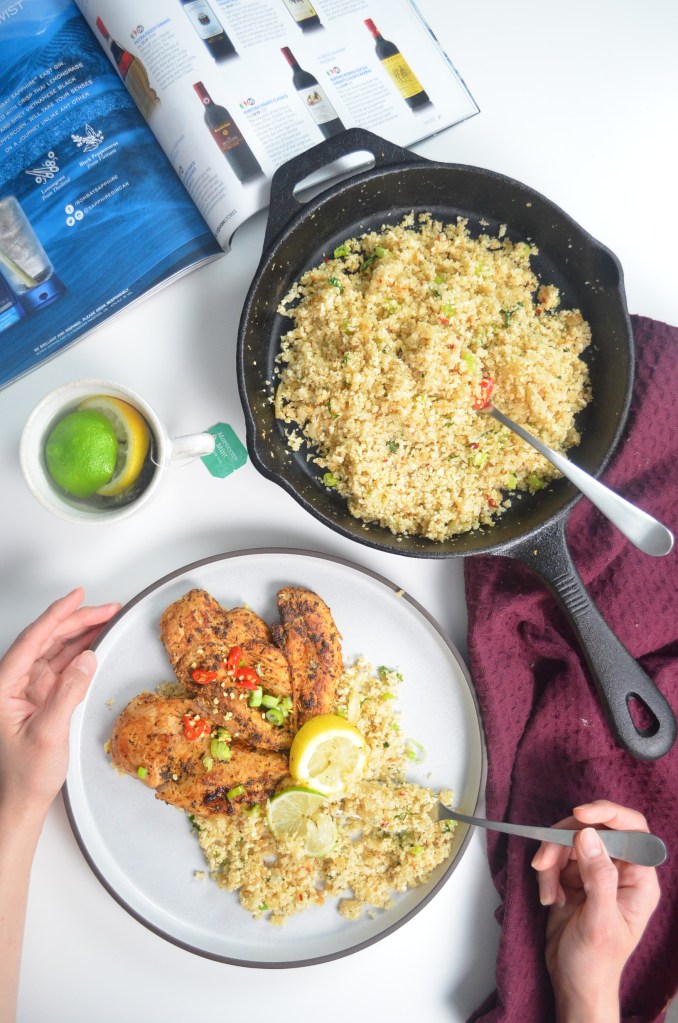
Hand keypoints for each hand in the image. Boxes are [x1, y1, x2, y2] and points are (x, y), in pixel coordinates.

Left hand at [0, 588, 119, 817]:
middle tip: (106, 609)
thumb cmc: (25, 775)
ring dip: (81, 632)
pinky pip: (63, 665)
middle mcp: (13, 682)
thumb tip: (87, 660)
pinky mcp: (42, 696)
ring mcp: (29, 688)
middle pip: (46, 639)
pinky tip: (96, 642)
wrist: (22, 800)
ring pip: (56, 649)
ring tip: (107, 619)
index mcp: (4, 686)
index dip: (56, 615)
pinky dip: (81, 651)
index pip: (32, 641)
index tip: (77, 598)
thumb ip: (67, 694)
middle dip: (76, 620)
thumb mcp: (49, 734)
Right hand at [531, 800, 660, 1022]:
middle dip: (565, 842)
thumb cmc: (596, 964)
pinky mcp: (573, 878)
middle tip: (546, 860)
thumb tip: (588, 835)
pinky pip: (556, 857)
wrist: (573, 984)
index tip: (581, 814)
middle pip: (594, 830)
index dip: (608, 815)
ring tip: (547, 890)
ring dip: (551, 861)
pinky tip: (548, 897)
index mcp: (639, 881)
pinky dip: (546, 873)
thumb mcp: (599, 922)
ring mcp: (595, 873)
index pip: (633, 831)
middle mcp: (619, 872)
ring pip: (570, 842)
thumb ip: (597, 876)